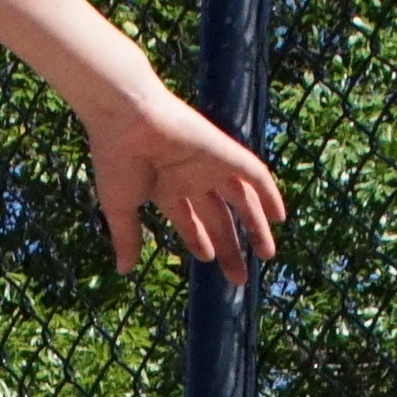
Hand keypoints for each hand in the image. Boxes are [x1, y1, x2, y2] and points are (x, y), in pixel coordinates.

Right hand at [81, 83, 287, 278]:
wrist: (126, 118)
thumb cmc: (117, 159)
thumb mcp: (121, 207)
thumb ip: (127, 239)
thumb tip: (123, 271)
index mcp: (166, 189)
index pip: (190, 220)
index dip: (200, 240)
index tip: (208, 260)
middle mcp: (191, 178)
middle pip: (219, 218)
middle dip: (230, 247)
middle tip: (240, 278)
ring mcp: (210, 165)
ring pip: (241, 200)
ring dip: (256, 227)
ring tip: (267, 255)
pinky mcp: (225, 152)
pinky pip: (255, 175)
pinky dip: (269, 194)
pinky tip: (279, 217)